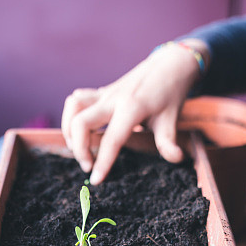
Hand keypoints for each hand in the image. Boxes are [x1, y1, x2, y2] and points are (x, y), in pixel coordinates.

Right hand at [61, 40, 208, 183]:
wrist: (168, 65)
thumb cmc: (170, 94)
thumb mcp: (172, 119)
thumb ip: (168, 141)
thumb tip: (176, 159)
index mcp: (132, 107)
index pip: (112, 139)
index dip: (103, 162)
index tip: (96, 180)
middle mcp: (113, 99)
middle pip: (81, 122)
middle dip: (79, 148)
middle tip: (88, 166)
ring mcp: (105, 93)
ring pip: (73, 107)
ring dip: (69, 130)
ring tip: (78, 148)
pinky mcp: (101, 92)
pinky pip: (77, 100)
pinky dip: (72, 115)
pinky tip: (81, 130)